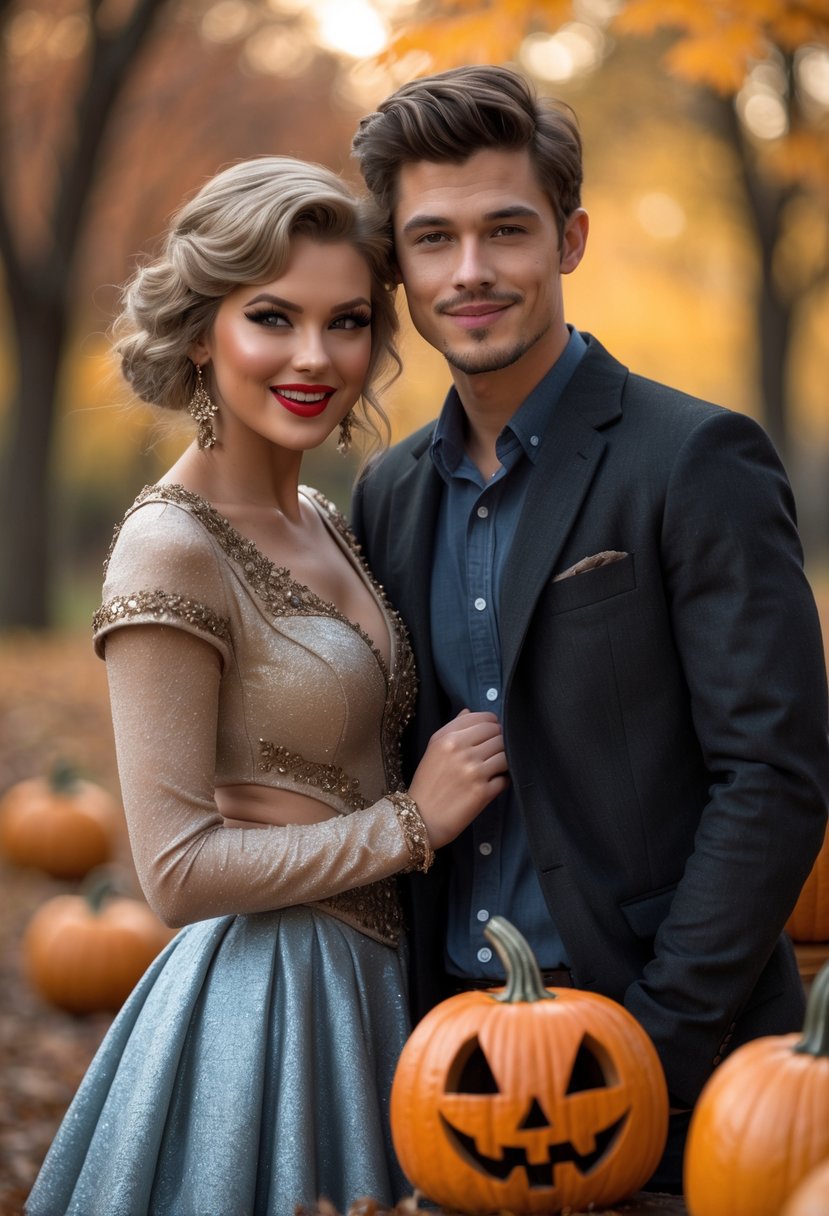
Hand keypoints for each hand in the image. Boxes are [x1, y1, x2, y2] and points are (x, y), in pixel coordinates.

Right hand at [408, 709, 508, 849]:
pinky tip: (492, 783)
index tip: (490, 734)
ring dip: (503, 761)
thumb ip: (452, 727)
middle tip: (492, 753)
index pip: (485, 719)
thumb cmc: (427, 782)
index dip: (493, 725)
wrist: (421, 817)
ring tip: (494, 767)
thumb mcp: (433, 749)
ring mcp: (474, 772)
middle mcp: (462, 752)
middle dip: (499, 742)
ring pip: (506, 755)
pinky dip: (502, 780)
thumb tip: (469, 711)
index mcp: (448, 738)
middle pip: (499, 735)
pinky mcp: (483, 792)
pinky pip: (505, 779)